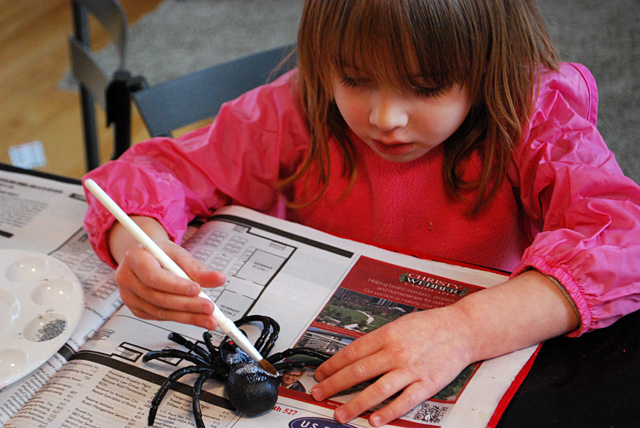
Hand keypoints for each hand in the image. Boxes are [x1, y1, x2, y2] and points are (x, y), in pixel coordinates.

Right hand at [108, 216, 226, 329]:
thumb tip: (218, 279)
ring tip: (209, 318)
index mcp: (135, 258)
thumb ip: (198, 268)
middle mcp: (127, 278)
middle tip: (209, 308)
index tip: (197, 289)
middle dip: (187, 305)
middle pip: (158, 297)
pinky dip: (180, 318)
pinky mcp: (137, 309)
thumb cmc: (161, 253)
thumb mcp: (179, 254)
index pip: (154, 276)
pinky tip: (196, 318)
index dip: (175, 285)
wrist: (147, 257)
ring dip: (188, 316)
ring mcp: (129, 296)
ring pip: (160, 311)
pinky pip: (160, 317)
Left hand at [310, 270, 578, 425]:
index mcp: (387, 334)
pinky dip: (388, 412)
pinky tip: (374, 420)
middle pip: (359, 371)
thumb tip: (353, 355)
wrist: (463, 329)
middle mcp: (396, 352)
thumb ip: (378, 340)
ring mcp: (411, 369)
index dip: (333, 365)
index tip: (321, 373)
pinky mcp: (427, 384)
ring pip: (377, 390)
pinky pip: (404, 401)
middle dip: (335, 384)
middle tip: (319, 393)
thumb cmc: (431, 325)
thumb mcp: (399, 324)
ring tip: (340, 413)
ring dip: (356, 403)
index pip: (352, 352)